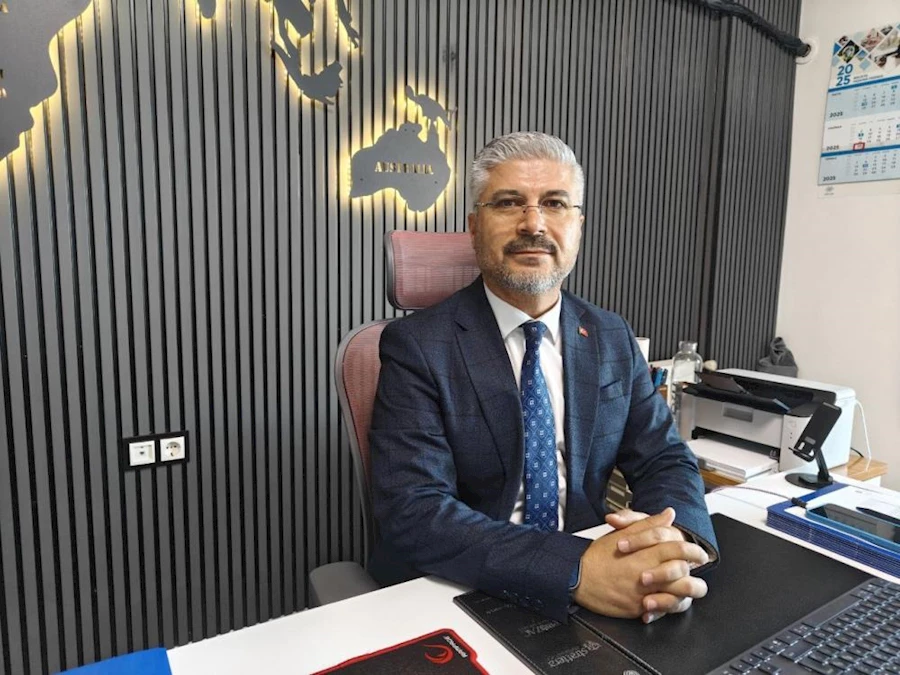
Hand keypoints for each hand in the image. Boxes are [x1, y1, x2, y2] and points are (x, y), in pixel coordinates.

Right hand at [573, 509, 708, 622]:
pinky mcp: (637, 608)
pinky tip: (666, 602)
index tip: (699, 552)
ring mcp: (643, 593)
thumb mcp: (623, 533)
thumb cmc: (598, 556)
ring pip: (677, 597)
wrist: (577, 577)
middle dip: (695, 573)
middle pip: (683, 575)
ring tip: (686, 590)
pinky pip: (660, 612)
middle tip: (697, 573)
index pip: (679, 549)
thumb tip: (668, 515)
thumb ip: (649, 524)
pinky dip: (666, 607)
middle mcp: (648, 574)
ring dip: (685, 594)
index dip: (693, 550)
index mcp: (646, 553)